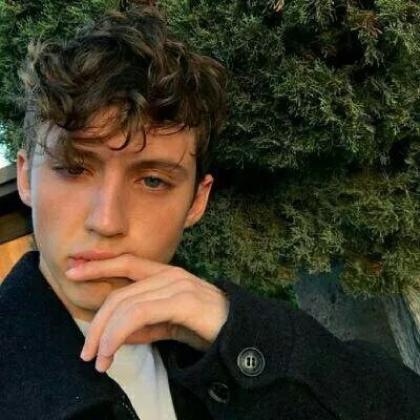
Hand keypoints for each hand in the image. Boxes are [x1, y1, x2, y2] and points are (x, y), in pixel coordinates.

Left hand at [65, 254, 229, 371]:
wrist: (239, 331)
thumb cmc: (204, 325)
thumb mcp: (168, 325)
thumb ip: (143, 326)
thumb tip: (116, 334)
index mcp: (166, 274)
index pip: (127, 263)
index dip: (99, 265)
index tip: (74, 271)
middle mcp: (169, 274)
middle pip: (120, 293)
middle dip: (97, 322)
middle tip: (87, 352)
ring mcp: (176, 285)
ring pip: (126, 304)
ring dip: (106, 334)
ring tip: (99, 360)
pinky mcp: (182, 300)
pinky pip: (139, 313)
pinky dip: (119, 333)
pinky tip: (113, 351)